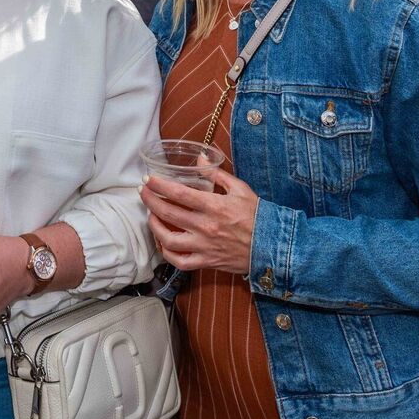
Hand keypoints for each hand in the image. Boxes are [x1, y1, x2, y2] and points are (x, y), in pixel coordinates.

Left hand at [141, 168, 258, 274]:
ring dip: (154, 226)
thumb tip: (200, 157)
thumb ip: (217, 174)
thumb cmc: (258, 216)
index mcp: (214, 206)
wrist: (275, 247)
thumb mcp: (240, 190)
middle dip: (150, 201)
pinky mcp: (207, 262)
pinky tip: (163, 242)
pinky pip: (179, 261)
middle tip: (143, 193)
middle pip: (168, 213)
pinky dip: (167, 253)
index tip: (148, 180)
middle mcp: (206, 226)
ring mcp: (204, 246)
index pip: (178, 193)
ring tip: (151, 216)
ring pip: (168, 239)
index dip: (159, 186)